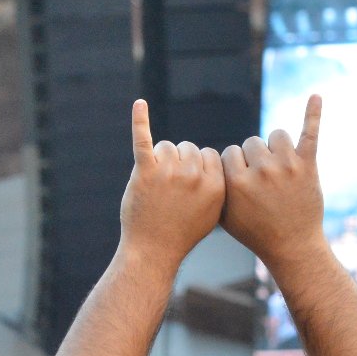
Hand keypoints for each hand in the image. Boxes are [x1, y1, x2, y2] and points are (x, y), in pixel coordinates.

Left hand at [120, 101, 223, 266]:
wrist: (153, 250)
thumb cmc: (182, 233)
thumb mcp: (212, 212)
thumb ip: (217, 185)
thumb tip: (217, 162)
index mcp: (216, 184)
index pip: (208, 155)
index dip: (197, 169)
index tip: (189, 189)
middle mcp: (195, 175)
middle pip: (188, 148)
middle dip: (179, 164)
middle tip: (170, 191)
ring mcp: (169, 172)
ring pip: (168, 147)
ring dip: (160, 161)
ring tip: (156, 187)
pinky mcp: (145, 171)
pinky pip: (143, 139)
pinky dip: (140, 120)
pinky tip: (139, 104)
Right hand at [220, 96, 325, 273]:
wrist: (292, 247)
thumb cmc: (255, 232)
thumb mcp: (224, 214)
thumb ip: (214, 185)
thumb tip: (203, 162)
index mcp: (236, 181)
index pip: (230, 153)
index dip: (236, 167)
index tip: (244, 184)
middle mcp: (260, 170)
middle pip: (251, 142)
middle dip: (255, 158)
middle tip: (264, 182)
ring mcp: (286, 166)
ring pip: (275, 135)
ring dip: (276, 148)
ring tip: (280, 168)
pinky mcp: (307, 165)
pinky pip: (310, 132)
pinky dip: (313, 113)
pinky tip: (316, 96)